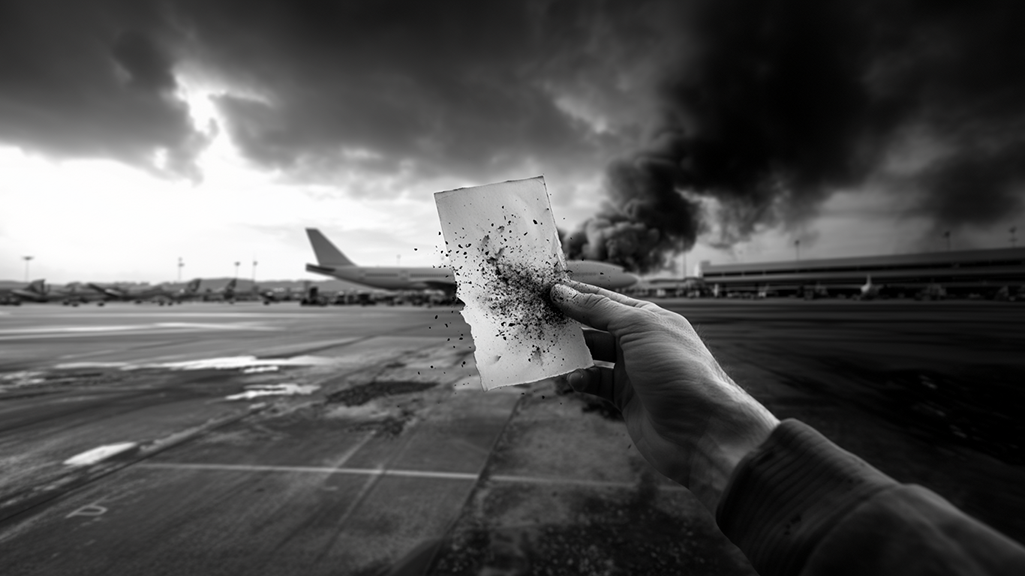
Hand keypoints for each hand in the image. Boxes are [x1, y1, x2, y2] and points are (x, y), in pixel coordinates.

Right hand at [550, 280, 778, 513]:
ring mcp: (633, 371)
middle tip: (540, 321)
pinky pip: (595, 383)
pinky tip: (575, 381)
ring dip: (573, 354)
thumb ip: (599, 309)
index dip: (578, 293)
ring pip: (593, 356)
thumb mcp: (638, 329)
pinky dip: (582, 380)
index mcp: (649, 319)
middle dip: (571, 323)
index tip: (547, 289)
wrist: (701, 431)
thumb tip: (564, 292)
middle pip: (597, 326)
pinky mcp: (625, 399)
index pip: (606, 300)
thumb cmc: (678, 370)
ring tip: (552, 352)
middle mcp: (641, 342)